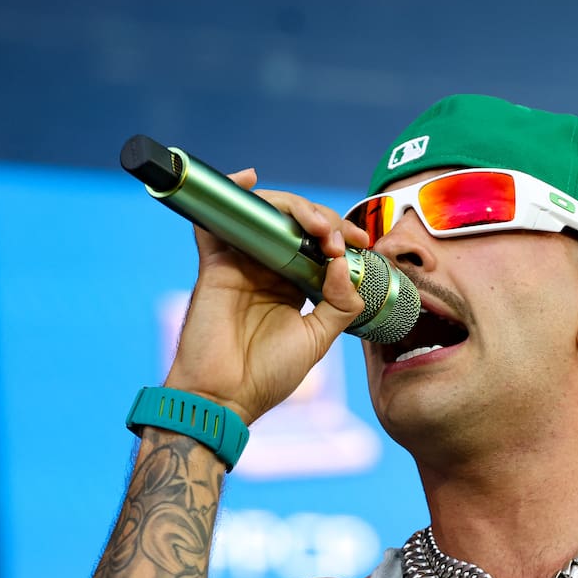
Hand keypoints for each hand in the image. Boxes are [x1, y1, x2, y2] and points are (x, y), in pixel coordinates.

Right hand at [165, 170, 372, 422]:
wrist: (225, 397)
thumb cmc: (267, 376)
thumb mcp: (317, 340)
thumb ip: (339, 304)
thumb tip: (344, 264)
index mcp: (293, 286)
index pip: (319, 245)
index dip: (341, 236)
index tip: (362, 246)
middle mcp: (267, 269)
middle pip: (295, 223)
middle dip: (323, 220)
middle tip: (338, 239)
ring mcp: (241, 264)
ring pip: (265, 215)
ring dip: (293, 208)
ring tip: (316, 226)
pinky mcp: (216, 265)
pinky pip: (216, 220)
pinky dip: (229, 194)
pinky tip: (248, 179)